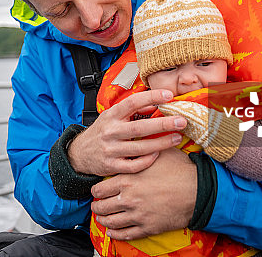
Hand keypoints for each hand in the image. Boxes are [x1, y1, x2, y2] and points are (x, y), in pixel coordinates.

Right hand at [67, 89, 186, 176]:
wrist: (79, 153)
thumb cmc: (101, 132)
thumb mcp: (111, 116)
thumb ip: (131, 111)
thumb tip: (154, 105)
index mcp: (111, 115)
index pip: (132, 103)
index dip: (150, 97)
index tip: (168, 95)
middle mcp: (110, 131)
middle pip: (139, 128)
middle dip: (163, 124)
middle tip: (182, 121)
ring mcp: (111, 150)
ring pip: (140, 148)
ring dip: (161, 143)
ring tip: (177, 138)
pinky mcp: (112, 166)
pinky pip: (134, 165)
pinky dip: (148, 160)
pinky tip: (158, 154)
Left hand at [90, 148, 196, 239]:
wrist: (197, 190)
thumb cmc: (179, 170)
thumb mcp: (157, 154)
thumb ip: (141, 149)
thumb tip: (136, 139)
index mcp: (127, 180)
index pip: (100, 188)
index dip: (96, 190)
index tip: (96, 190)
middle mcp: (128, 199)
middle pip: (102, 206)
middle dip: (97, 206)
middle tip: (96, 205)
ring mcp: (137, 215)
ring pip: (111, 222)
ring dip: (103, 220)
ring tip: (101, 218)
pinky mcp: (148, 227)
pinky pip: (126, 234)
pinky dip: (116, 234)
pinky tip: (112, 232)